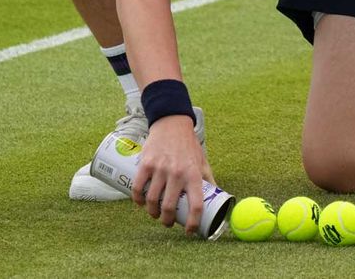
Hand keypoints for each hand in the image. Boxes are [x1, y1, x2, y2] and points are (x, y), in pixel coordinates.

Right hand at [131, 114, 213, 235]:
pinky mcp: (146, 163)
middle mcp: (178, 173)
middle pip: (170, 207)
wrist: (172, 124)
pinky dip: (138, 199)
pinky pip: (138, 187)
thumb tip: (217, 198)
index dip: (193, 223)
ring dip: (152, 213)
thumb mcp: (202, 162)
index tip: (189, 231)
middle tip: (168, 222)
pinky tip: (140, 204)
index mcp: (194, 175)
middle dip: (167, 220)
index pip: (196, 205)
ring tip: (155, 214)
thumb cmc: (189, 145)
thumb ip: (208, 179)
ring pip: (153, 200)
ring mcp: (160, 168)